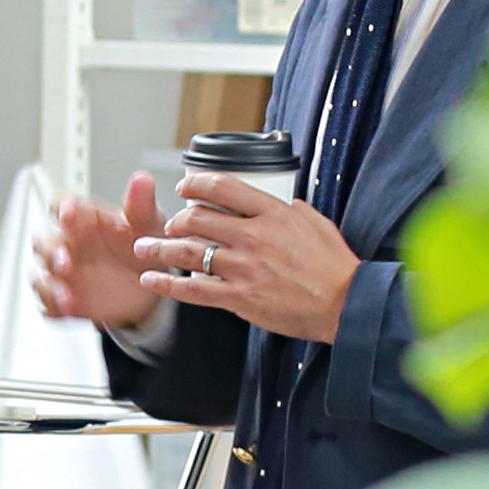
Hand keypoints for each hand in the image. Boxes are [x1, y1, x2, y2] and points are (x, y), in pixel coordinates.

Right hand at [34, 172, 176, 332]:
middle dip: (50, 253)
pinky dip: (54, 307)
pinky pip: (49, 304)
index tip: (68, 213)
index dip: (60, 208)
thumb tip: (142, 179)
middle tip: (66, 261)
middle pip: (44, 243)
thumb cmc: (143, 249)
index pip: (62, 207)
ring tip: (67, 295)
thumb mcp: (148, 225)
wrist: (150, 290)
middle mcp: (69, 245)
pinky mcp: (66, 300)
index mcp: (84, 221)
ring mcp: (65, 275)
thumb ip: (141, 204)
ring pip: (41, 276)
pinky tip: (68, 309)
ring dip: (50, 285)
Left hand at [138, 174, 357, 343]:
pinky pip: (194, 289)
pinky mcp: (239, 297)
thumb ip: (289, 210)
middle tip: (169, 225)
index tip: (184, 187)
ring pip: (188, 252)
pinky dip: (167, 284)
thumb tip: (275, 202)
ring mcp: (244, 267)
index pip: (223, 187)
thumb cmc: (334, 266)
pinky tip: (151, 279)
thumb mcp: (315, 223)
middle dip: (176, 220)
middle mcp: (254, 237)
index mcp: (272, 214)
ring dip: (159, 248)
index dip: (196, 184)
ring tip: (143, 247)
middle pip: (198, 218)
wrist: (345, 304)